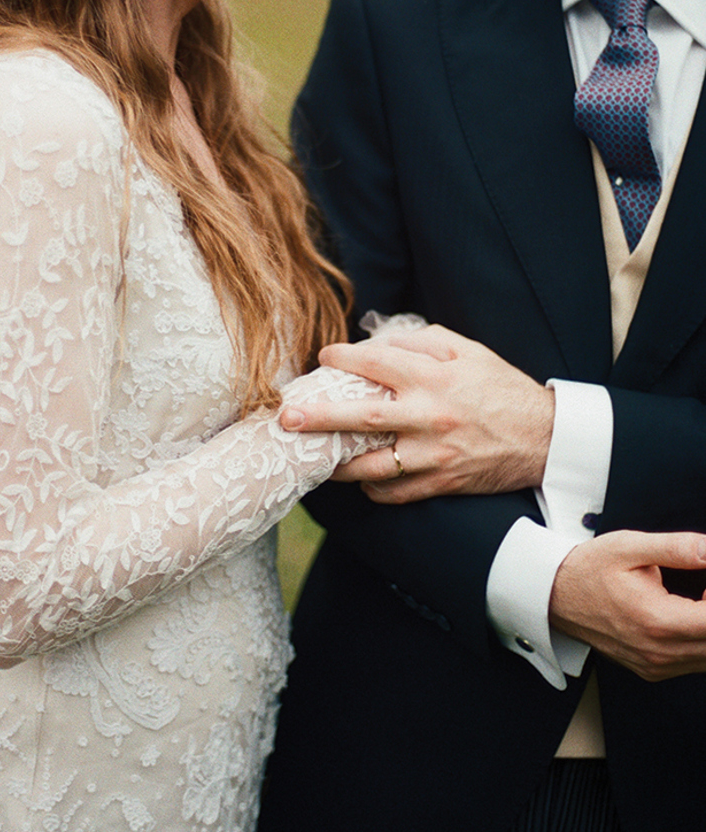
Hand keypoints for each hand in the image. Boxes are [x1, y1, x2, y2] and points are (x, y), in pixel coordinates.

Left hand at [279, 325, 553, 504]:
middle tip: (287, 418)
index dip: (343, 358)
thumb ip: (422, 341)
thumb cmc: (501, 388)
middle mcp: (429, 417)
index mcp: (434, 378)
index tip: (323, 357)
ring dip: (337, 464)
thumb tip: (379, 339)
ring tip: (312, 458)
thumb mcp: (467, 351)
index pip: (376, 364)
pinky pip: (394, 492)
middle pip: (362, 418)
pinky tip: (359, 477)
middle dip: (320, 418)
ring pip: (372, 466)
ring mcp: (433, 455)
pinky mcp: (441, 482)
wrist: (544, 437)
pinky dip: (372, 487)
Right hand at [549, 530, 705, 679]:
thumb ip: (676, 547)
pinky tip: (688, 615)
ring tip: (698, 599)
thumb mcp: (629, 547)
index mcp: (658, 620)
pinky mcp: (653, 671)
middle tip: (703, 588)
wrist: (556, 595)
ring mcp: (656, 666)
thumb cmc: (589, 570)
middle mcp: (659, 652)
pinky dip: (700, 640)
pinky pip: (694, 663)